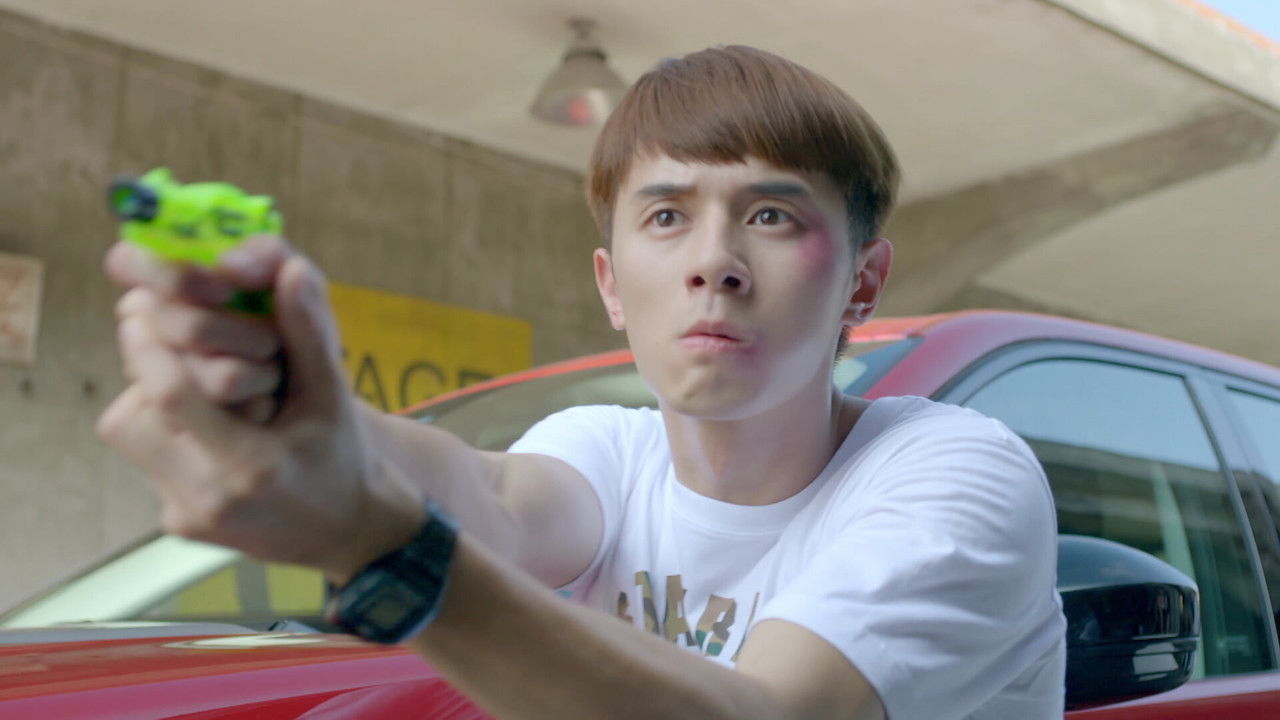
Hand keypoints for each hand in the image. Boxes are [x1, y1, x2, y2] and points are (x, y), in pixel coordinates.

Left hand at [98, 236, 421, 578]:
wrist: (355, 533)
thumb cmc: (345, 461)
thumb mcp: (333, 398)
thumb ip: (308, 335)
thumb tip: (289, 270)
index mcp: (251, 466)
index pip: (170, 396)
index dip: (146, 347)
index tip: (139, 310)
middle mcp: (209, 499)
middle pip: (128, 421)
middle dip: (139, 377)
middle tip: (162, 346)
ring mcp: (189, 518)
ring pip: (133, 441)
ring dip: (153, 406)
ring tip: (195, 390)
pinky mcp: (180, 526)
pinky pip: (151, 464)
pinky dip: (171, 437)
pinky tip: (211, 430)